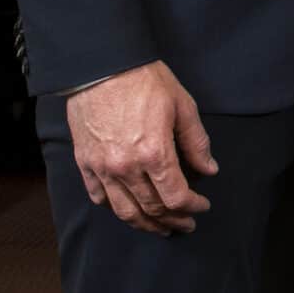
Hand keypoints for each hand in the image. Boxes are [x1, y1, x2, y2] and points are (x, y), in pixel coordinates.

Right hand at [65, 59, 215, 234]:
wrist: (100, 65)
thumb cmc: (144, 80)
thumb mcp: (183, 106)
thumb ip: (196, 142)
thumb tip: (209, 169)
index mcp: (154, 154)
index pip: (176, 197)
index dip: (192, 207)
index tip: (202, 206)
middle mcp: (126, 167)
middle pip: (151, 209)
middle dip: (172, 220)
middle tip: (185, 224)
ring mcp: (101, 167)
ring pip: (124, 210)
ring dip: (144, 224)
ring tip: (159, 227)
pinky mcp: (84, 162)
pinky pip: (98, 195)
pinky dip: (114, 206)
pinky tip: (127, 207)